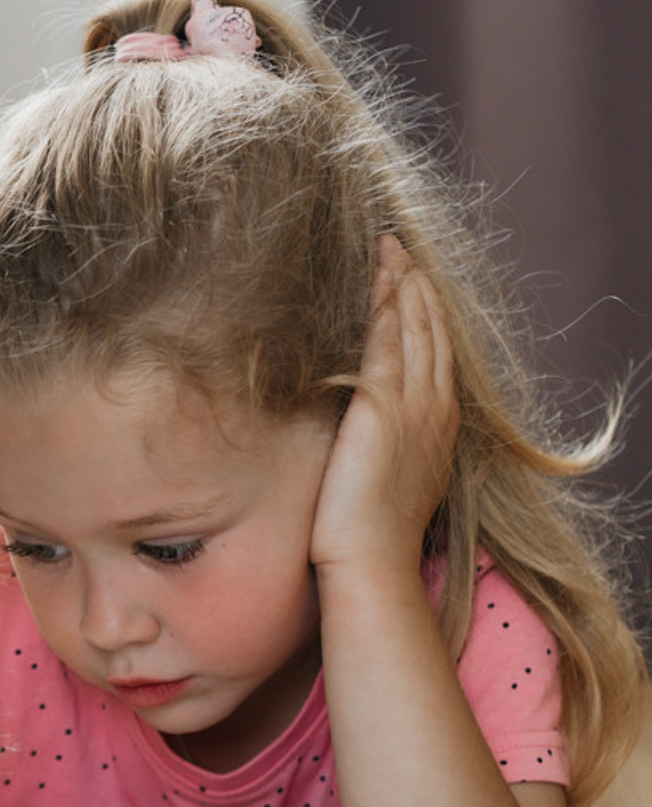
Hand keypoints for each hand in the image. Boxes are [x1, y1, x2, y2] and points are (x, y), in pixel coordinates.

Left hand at [310, 236, 458, 577]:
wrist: (371, 558)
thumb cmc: (371, 532)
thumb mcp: (391, 477)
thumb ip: (387, 444)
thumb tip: (368, 435)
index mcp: (440, 423)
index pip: (436, 352)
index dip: (425, 313)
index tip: (412, 280)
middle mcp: (435, 407)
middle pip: (430, 330)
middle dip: (416, 285)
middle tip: (400, 248)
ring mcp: (412, 405)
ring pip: (412, 328)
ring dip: (402, 285)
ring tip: (390, 250)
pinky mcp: (381, 406)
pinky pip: (386, 342)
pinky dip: (385, 308)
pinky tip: (379, 282)